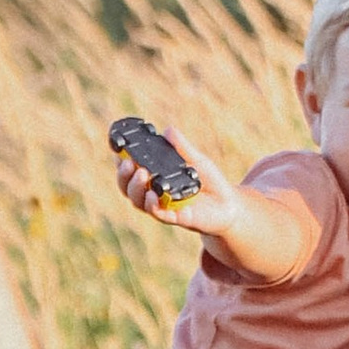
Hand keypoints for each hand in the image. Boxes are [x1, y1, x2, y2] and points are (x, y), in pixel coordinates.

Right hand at [114, 130, 245, 243]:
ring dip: (136, 188)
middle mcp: (154, 194)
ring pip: (139, 202)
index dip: (120, 164)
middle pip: (128, 188)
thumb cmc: (210, 183)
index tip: (118, 153)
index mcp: (155, 180)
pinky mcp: (176, 218)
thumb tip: (168, 130)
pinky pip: (159, 214)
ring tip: (141, 174)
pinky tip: (152, 196)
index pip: (130, 173)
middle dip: (123, 176)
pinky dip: (152, 205)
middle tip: (128, 163)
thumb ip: (182, 147)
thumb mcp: (197, 160)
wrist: (230, 205)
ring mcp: (164, 207)